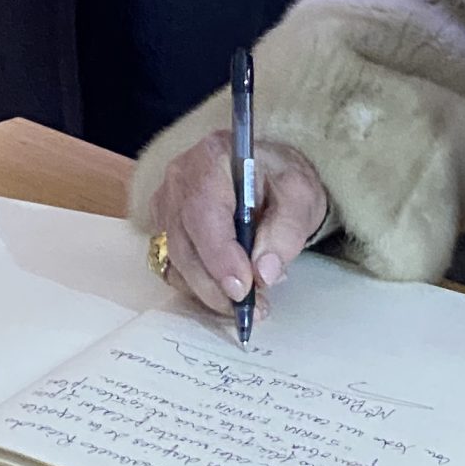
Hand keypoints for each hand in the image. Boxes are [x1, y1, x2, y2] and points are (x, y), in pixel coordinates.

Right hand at [146, 132, 328, 318]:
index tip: (244, 289)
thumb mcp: (301, 196)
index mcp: (212, 158)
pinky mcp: (163, 225)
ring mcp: (165, 203)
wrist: (267, 168)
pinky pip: (173, 265)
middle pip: (185, 244)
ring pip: (176, 261)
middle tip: (253, 307)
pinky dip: (199, 285)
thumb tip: (265, 273)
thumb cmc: (282, 177)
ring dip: (209, 290)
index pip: (204, 213)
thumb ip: (287, 231)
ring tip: (250, 301)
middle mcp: (179, 179)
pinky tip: (228, 290)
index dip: (220, 257)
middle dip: (217, 285)